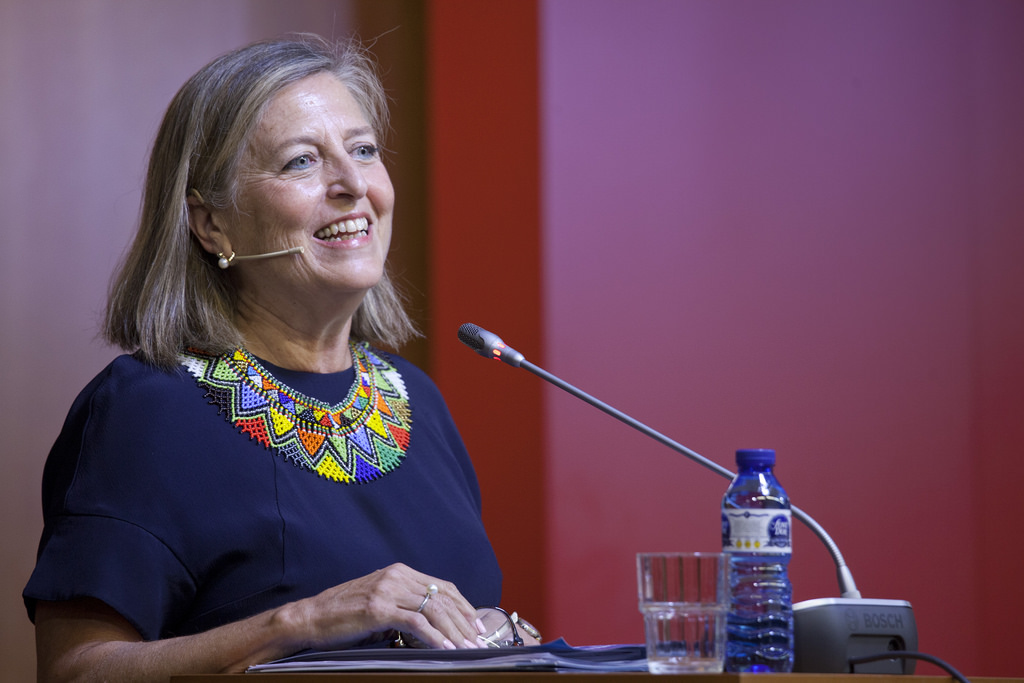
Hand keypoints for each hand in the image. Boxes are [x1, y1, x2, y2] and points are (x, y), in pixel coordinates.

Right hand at [290, 563, 484, 649]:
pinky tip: (445, 649)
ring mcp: (388, 590)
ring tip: (467, 648)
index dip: (464, 606)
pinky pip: (416, 621)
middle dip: (464, 621)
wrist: (310, 617)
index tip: (477, 625)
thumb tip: (433, 624)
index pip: (443, 586)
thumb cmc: (343, 615)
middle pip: (443, 597)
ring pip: (433, 608)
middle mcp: (397, 576)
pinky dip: (435, 637)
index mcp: (400, 572)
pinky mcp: (379, 608)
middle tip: (478, 641)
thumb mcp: (379, 602)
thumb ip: (404, 605)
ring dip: (454, 631)